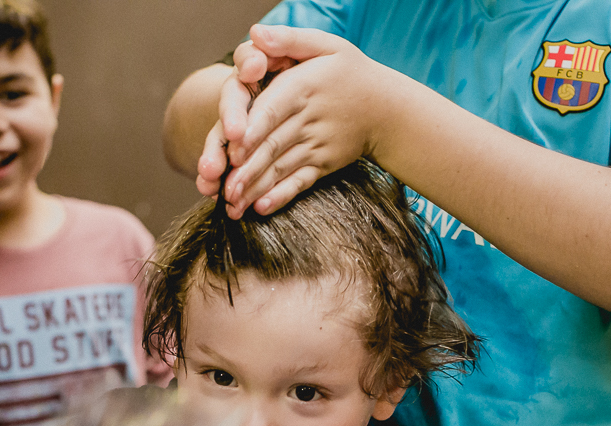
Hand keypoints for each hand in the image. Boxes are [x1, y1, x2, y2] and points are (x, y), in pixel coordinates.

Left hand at [205, 25, 394, 217]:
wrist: (387, 108)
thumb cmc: (350, 72)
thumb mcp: (325, 44)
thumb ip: (288, 39)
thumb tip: (255, 33)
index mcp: (304, 87)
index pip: (273, 110)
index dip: (252, 130)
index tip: (232, 148)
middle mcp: (310, 119)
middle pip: (273, 145)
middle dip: (247, 169)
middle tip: (223, 188)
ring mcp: (318, 146)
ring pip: (282, 168)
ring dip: (256, 188)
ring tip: (232, 205)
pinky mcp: (324, 164)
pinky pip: (301, 182)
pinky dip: (282, 196)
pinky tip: (262, 208)